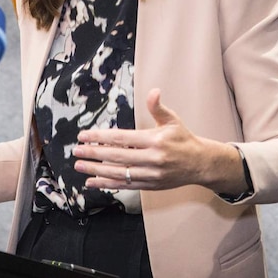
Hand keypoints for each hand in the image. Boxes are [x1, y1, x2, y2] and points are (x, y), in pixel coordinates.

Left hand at [72, 88, 246, 194]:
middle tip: (76, 151)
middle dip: (93, 154)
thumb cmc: (183, 139)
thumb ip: (158, 107)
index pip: (121, 138)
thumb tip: (154, 91)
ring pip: (118, 173)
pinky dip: (107, 184)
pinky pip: (125, 185)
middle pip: (116, 157)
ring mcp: (150, 174)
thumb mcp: (173, 120)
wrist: (200, 164)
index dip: (101, 137)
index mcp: (154, 140)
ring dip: (96, 170)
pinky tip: (92, 182)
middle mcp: (151, 159)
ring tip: (80, 166)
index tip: (84, 136)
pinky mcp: (149, 185)